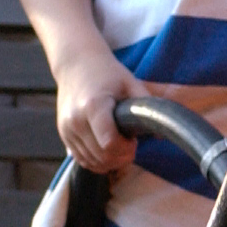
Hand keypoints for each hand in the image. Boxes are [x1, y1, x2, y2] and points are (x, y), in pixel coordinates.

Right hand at [50, 48, 142, 174]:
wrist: (76, 64)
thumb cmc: (107, 73)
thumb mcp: (130, 83)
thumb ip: (148, 106)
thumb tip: (163, 134)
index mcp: (93, 106)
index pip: (109, 144)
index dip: (126, 148)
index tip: (133, 140)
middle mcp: (76, 120)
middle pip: (102, 157)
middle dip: (121, 157)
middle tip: (130, 145)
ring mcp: (67, 129)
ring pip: (91, 162)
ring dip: (110, 162)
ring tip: (120, 146)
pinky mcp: (63, 134)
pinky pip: (82, 159)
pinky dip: (97, 161)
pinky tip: (108, 151)